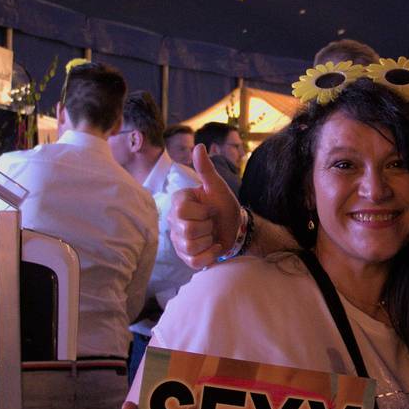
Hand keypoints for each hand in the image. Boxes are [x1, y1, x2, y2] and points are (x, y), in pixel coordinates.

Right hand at [170, 144, 241, 268]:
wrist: (235, 227)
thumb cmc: (224, 205)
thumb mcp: (217, 187)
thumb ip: (206, 169)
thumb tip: (199, 147)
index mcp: (178, 203)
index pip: (183, 212)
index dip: (203, 212)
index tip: (210, 209)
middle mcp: (173, 222)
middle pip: (187, 230)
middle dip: (208, 227)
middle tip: (212, 223)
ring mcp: (178, 241)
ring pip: (191, 246)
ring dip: (209, 241)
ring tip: (212, 234)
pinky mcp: (186, 257)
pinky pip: (195, 261)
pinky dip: (210, 256)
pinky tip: (214, 247)